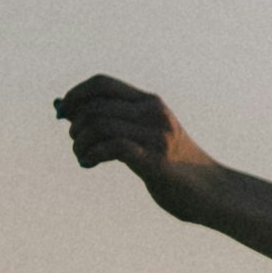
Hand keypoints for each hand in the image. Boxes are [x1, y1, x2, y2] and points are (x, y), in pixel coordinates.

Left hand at [55, 73, 218, 216]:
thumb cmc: (170, 165)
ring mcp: (156, 135)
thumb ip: (111, 122)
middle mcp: (153, 113)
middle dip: (75, 125)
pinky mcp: (156, 160)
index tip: (63, 113)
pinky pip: (113, 146)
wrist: (209, 190)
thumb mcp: (142, 135)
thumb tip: (63, 107)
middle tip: (78, 143)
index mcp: (150, 102)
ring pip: (98, 125)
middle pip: (95, 106)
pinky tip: (89, 164)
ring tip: (83, 157)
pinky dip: (92, 154)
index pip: (102, 83)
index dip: (75, 94)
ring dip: (80, 143)